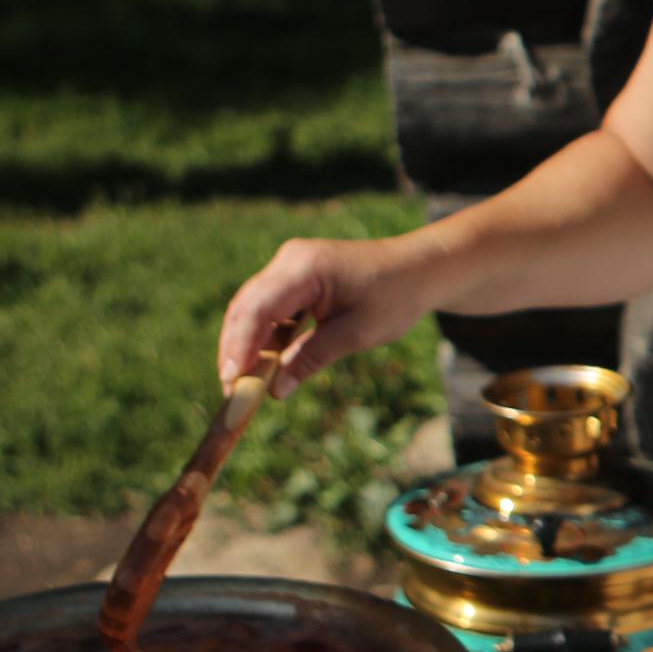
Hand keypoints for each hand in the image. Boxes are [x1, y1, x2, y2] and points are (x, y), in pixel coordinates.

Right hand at [218, 236, 435, 396]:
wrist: (420, 269)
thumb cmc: (396, 297)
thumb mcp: (357, 334)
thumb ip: (312, 358)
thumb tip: (276, 391)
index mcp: (305, 267)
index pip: (257, 309)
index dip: (239, 347)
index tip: (232, 382)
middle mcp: (289, 260)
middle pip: (246, 308)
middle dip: (236, 350)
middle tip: (232, 391)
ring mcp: (290, 265)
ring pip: (252, 309)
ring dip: (247, 345)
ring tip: (243, 384)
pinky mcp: (295, 277)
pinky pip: (269, 308)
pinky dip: (264, 336)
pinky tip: (264, 364)